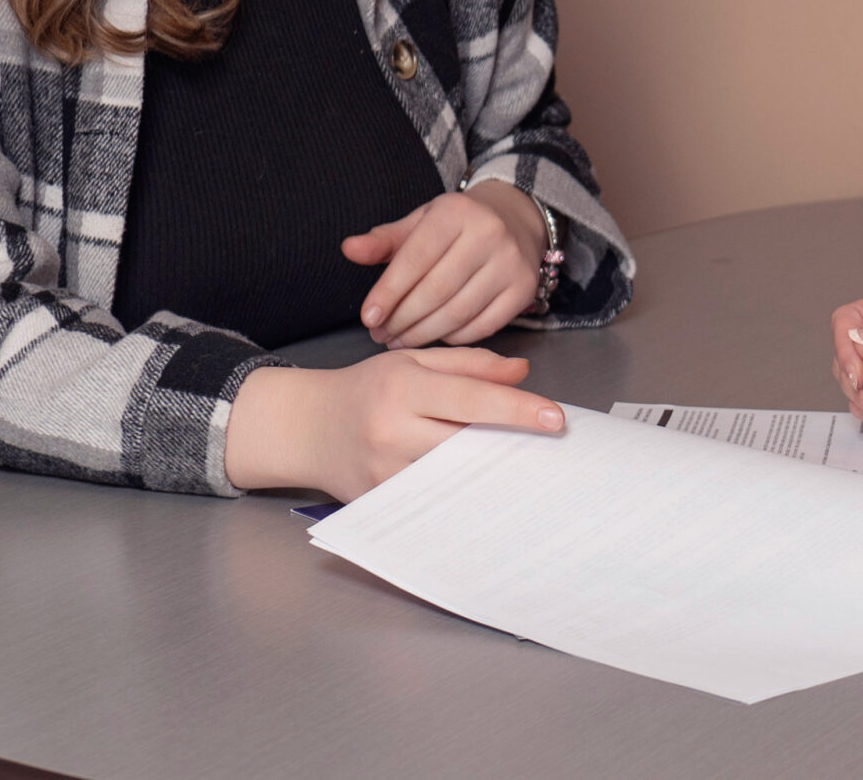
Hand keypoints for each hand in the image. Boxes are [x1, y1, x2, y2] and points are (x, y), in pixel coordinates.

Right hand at [223, 349, 562, 499]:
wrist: (306, 427)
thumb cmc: (366, 388)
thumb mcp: (413, 360)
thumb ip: (470, 364)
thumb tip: (521, 374)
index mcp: (404, 385)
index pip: (470, 398)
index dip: (517, 409)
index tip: (556, 419)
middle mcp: (392, 429)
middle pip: (466, 443)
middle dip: (511, 446)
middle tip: (552, 451)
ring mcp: (385, 472)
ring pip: (453, 478)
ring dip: (491, 475)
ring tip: (525, 471)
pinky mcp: (381, 501)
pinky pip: (433, 501)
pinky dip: (462, 496)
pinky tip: (487, 494)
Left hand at [343, 182, 545, 346]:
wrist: (514, 219)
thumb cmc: (456, 225)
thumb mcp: (419, 223)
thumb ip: (383, 240)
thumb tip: (348, 249)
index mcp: (456, 213)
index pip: (415, 259)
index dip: (388, 292)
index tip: (368, 318)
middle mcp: (488, 234)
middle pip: (435, 291)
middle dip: (402, 319)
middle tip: (380, 335)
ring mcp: (511, 263)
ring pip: (458, 312)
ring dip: (423, 333)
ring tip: (400, 339)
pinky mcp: (524, 289)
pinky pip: (483, 326)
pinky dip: (453, 337)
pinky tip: (434, 336)